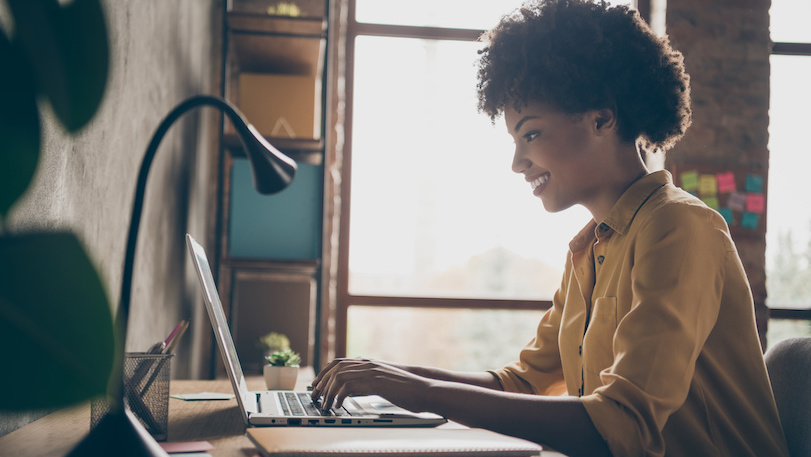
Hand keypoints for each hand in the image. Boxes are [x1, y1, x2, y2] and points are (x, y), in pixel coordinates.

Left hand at [310, 358, 431, 411]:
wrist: (423, 389)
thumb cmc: (404, 389)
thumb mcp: (380, 383)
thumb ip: (364, 383)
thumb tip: (348, 390)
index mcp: (368, 363)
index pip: (338, 362)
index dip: (324, 372)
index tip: (315, 384)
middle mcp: (367, 364)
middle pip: (335, 368)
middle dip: (322, 382)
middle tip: (315, 396)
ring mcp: (371, 372)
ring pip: (340, 376)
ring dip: (329, 391)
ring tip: (325, 404)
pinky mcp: (375, 382)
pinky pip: (350, 386)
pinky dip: (340, 396)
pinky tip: (338, 405)